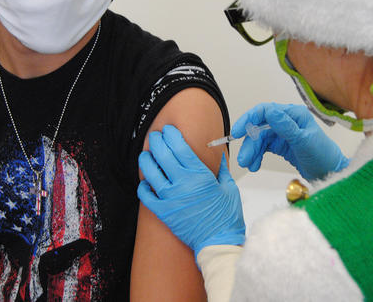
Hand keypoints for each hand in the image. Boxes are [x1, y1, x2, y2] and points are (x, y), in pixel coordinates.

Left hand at [137, 125, 245, 258]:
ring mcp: (170, 198)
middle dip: (157, 141)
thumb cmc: (226, 217)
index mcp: (199, 175)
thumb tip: (218, 155)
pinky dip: (143, 186)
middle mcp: (182, 184)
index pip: (180, 147)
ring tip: (146, 154)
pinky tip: (146, 181)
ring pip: (150, 171)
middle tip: (155, 136)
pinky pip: (145, 195)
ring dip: (146, 159)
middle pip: (162, 154)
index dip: (171, 135)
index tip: (169, 130)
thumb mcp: (229, 187)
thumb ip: (221, 169)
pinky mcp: (163, 212)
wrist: (218, 242)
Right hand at [233, 103, 349, 180]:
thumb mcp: (304, 140)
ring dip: (252, 151)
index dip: (249, 119)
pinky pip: (264, 147)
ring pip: (260, 139)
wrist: (331, 174)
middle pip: (260, 127)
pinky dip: (257, 156)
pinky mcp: (282, 144)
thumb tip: (270, 111)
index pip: (265, 111)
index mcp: (293, 114)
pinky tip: (255, 165)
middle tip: (243, 159)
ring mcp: (284, 133)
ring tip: (249, 165)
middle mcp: (287, 121)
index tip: (237, 132)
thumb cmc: (323, 156)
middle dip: (250, 143)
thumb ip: (286, 126)